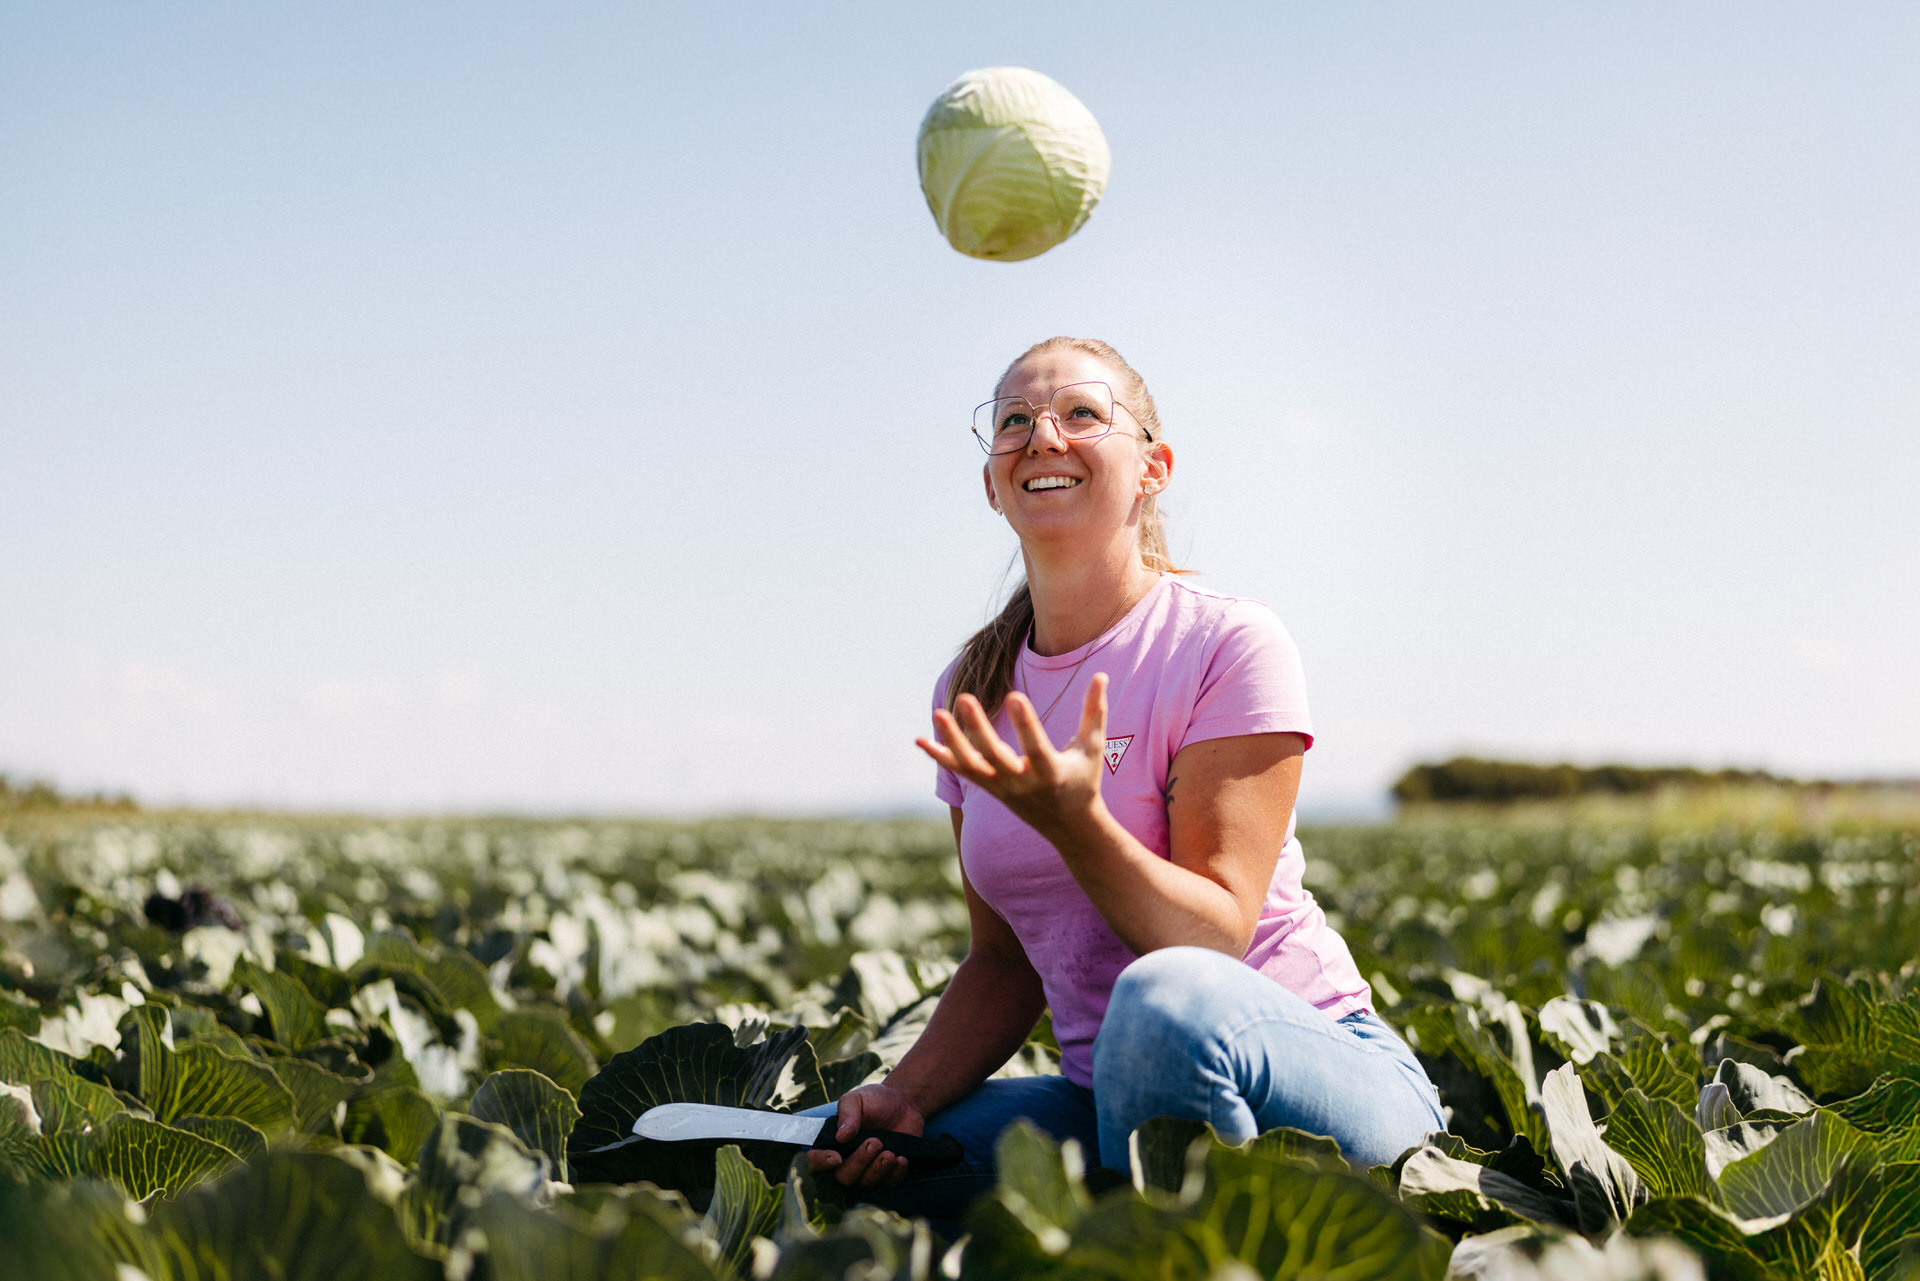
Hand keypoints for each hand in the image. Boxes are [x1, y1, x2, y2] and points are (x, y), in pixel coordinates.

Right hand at [804, 1084, 924, 1191]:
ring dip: (878, 1169)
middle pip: (844, 1176)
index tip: (836, 1157)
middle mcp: (847, 1160)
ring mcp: (868, 1170)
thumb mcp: (857, 1099)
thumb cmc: (875, 1101)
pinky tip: (901, 1159)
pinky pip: (889, 1183)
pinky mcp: (888, 1174)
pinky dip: (895, 1174)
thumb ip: (847, 1114)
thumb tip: (840, 1136)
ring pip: (866, 1182)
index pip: (816, 1160)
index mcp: (833, 1143)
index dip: (821, 1163)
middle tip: (875, 1141)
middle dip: (859, 1162)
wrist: (904, 1104)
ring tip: (890, 1152)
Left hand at [917, 674, 1110, 839]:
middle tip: (964, 698)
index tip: (1015, 695)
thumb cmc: (1083, 780)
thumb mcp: (1092, 748)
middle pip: (994, 756)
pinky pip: (961, 772)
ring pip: (970, 766)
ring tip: (938, 712)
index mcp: (1050, 772)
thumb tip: (1101, 674)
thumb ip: (1094, 711)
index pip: (1035, 747)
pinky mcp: (989, 788)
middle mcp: (1022, 783)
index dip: (1025, 723)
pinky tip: (920, 740)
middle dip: (977, 729)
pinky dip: (941, 756)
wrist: (1069, 826)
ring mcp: (1002, 788)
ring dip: (951, 741)